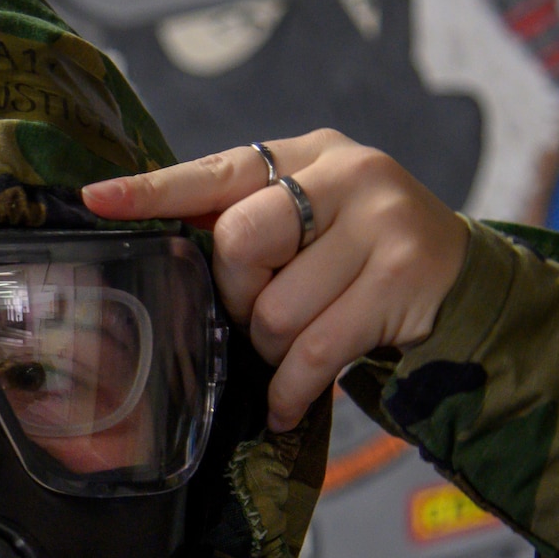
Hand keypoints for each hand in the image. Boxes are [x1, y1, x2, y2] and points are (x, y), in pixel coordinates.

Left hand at [81, 129, 468, 431]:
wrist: (460, 280)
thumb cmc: (356, 254)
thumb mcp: (305, 219)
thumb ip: (239, 216)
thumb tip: (145, 227)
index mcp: (308, 154)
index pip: (218, 169)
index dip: (155, 189)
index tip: (98, 199)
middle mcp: (348, 175)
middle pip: (240, 243)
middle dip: (238, 296)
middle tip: (260, 310)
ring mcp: (382, 224)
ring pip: (275, 312)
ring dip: (272, 348)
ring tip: (295, 342)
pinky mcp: (402, 280)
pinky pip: (313, 353)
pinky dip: (290, 390)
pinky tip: (286, 403)